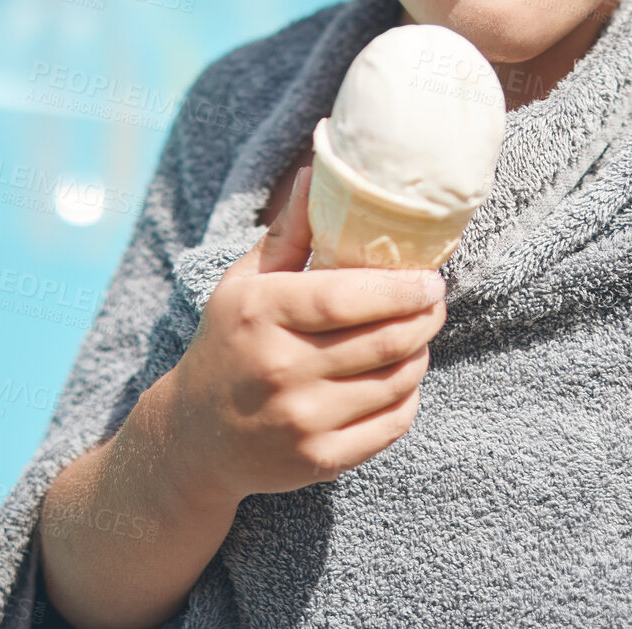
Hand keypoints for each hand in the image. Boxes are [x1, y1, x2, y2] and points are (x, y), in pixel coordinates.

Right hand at [166, 165, 447, 506]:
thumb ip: (290, 231)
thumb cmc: (230, 341)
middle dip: (425, 317)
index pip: (346, 300)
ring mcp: (300, 421)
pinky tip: (400, 376)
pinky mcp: (319, 460)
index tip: (430, 278)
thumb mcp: (246, 282)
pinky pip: (391, 424)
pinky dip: (408, 396)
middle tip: (436, 300)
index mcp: (261, 315)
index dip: (400, 289)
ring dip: (420, 353)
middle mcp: (280, 370)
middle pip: (384, 341)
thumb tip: (317, 170)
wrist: (195, 438)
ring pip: (395, 381)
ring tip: (417, 334)